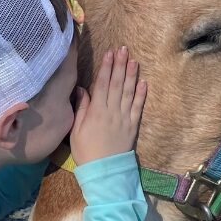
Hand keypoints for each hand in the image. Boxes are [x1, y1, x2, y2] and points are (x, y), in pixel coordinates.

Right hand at [70, 46, 146, 164]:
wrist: (104, 171)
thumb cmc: (86, 151)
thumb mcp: (76, 130)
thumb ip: (81, 108)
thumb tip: (82, 89)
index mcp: (96, 110)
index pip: (102, 83)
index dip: (106, 67)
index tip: (109, 53)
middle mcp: (112, 110)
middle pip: (117, 83)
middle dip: (120, 65)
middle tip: (124, 49)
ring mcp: (124, 117)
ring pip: (129, 92)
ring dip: (132, 75)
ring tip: (134, 61)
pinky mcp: (133, 126)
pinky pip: (138, 107)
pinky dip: (141, 94)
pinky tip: (143, 82)